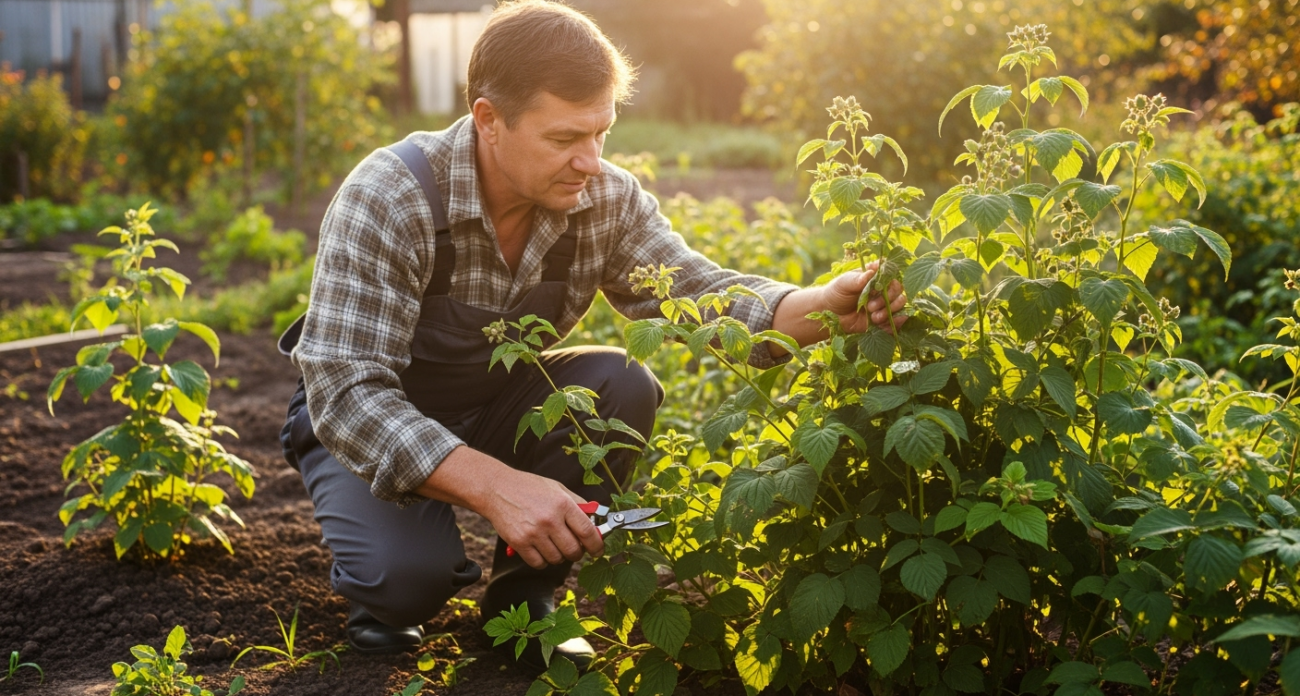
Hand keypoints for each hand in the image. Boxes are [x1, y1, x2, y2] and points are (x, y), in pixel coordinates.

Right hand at [481, 468, 604, 568]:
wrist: (497, 489)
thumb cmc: (528, 487)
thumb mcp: (557, 488)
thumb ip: (577, 504)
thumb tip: (596, 520)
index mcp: (563, 504)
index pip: (588, 532)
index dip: (597, 545)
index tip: (598, 550)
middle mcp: (550, 519)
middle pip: (573, 550)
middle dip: (577, 553)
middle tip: (574, 548)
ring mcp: (534, 533)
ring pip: (557, 559)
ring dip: (559, 556)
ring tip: (553, 544)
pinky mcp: (519, 542)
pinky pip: (538, 563)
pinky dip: (542, 561)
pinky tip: (540, 549)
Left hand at [822, 260, 907, 333]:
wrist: (830, 314)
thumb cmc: (836, 293)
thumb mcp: (843, 284)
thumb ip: (856, 279)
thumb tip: (870, 273)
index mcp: (875, 277)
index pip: (891, 274)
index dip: (889, 281)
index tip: (877, 289)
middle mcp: (883, 289)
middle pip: (899, 290)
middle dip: (888, 300)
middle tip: (870, 307)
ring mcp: (885, 304)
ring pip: (900, 305)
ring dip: (890, 312)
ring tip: (874, 318)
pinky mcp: (884, 319)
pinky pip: (897, 321)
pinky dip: (893, 324)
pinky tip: (880, 325)